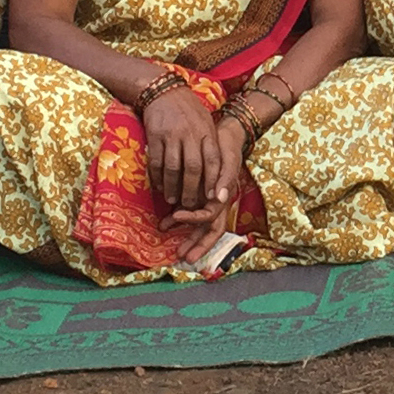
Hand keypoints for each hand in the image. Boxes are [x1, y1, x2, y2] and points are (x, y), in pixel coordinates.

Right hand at [141, 81, 222, 211]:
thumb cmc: (189, 110)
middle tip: (189, 204)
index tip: (211, 198)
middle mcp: (191, 134)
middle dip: (192, 190)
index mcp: (207, 132)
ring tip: (172, 199)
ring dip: (173, 187)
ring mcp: (172, 135)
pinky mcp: (155, 135)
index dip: (212, 181)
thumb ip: (211, 144)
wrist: (165, 91)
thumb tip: (216, 173)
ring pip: (173, 167)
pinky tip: (159, 186)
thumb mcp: (206, 122)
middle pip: (193, 168)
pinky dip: (158, 177)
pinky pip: (156, 161)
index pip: (213, 160)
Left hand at [162, 116, 255, 263]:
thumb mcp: (228, 160)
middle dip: (197, 246)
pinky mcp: (198, 195)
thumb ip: (226, 179)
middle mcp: (216, 204)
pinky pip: (188, 213)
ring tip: (174, 250)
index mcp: (225, 198)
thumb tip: (220, 198)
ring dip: (187, 238)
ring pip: (198, 227)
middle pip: (209, 231)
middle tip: (183, 258)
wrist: (223, 136)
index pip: (212, 219)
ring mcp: (207, 201)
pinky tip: (165, 222)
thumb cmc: (226, 148)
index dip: (195, 219)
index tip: (176, 214)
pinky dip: (178, 220)